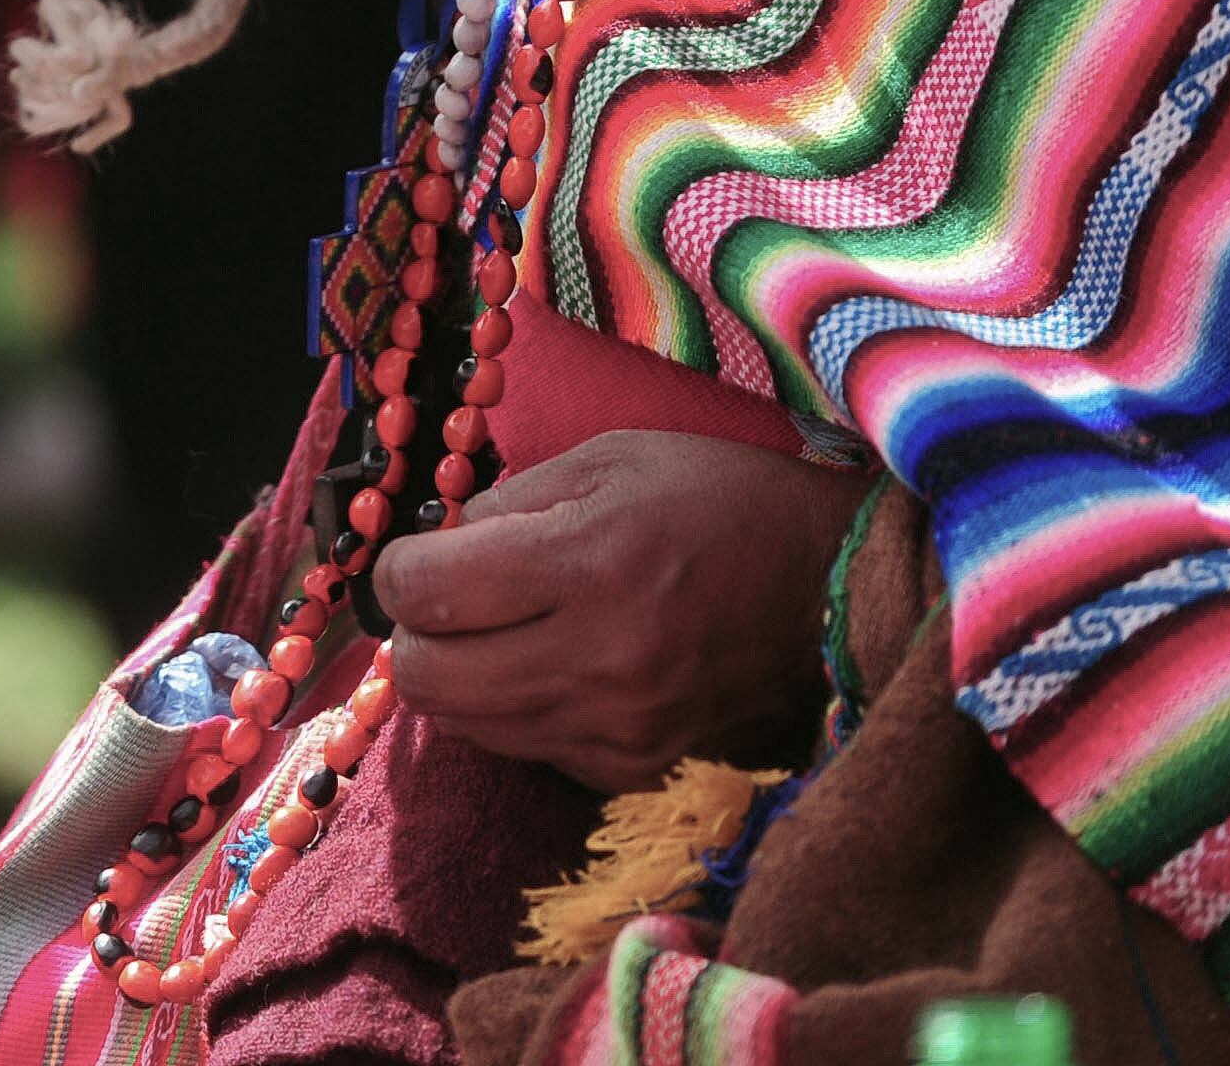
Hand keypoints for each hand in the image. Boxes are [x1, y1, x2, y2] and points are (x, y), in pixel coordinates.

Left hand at [368, 430, 873, 791]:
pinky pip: (526, 751)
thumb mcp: (605, 460)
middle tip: (445, 602)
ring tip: (502, 631)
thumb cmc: (714, 502)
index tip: (420, 556)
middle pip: (426, 680)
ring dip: (460, 678)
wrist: (832, 585)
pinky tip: (556, 668)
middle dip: (415, 636)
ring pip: (466, 725)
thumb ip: (506, 503)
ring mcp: (619, 727)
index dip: (398, 570)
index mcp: (585, 564)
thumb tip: (432, 548)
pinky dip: (518, 713)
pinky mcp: (637, 769)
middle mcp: (597, 659)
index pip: (422, 593)